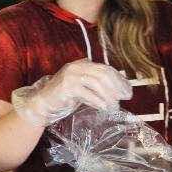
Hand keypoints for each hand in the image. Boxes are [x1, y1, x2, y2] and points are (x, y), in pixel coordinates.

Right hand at [11, 60, 132, 127]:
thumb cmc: (65, 97)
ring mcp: (71, 75)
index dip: (119, 80)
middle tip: (125, 98)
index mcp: (83, 64)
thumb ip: (97, 85)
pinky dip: (98, 101)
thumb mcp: (84, 88)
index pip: (106, 68)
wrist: (43, 103)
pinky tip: (104, 108)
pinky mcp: (67, 86)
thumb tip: (119, 89)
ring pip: (97, 83)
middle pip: (104, 73)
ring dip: (109, 96)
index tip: (128, 91)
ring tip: (114, 106)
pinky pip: (88, 93)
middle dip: (117, 87)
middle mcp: (77, 66)